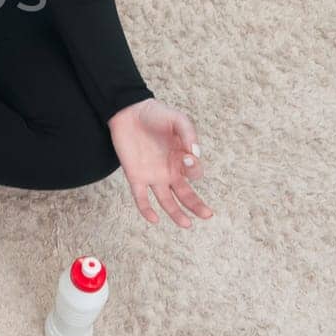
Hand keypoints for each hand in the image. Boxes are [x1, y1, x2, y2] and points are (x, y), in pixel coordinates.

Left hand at [107, 97, 212, 228]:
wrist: (128, 111)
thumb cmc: (155, 114)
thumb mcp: (177, 119)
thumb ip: (188, 133)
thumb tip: (194, 154)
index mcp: (182, 159)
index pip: (194, 174)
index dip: (193, 169)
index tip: (187, 157)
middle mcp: (169, 171)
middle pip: (185, 194)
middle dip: (197, 205)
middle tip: (207, 215)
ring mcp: (153, 176)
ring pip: (166, 200)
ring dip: (176, 213)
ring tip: (187, 224)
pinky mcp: (135, 177)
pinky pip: (141, 198)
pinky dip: (146, 209)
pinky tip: (154, 219)